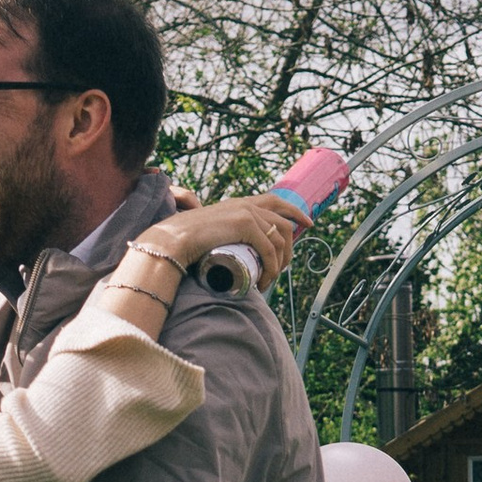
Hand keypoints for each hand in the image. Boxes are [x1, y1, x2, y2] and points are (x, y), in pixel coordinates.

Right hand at [139, 192, 304, 287]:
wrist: (174, 239)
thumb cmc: (187, 241)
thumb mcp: (212, 233)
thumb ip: (223, 234)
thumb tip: (231, 249)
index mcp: (240, 203)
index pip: (276, 202)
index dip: (295, 212)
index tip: (308, 224)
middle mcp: (246, 204)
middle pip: (284, 223)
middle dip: (290, 248)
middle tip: (282, 269)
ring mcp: (246, 212)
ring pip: (279, 239)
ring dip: (279, 263)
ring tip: (268, 280)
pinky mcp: (245, 224)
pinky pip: (269, 249)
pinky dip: (271, 267)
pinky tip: (265, 279)